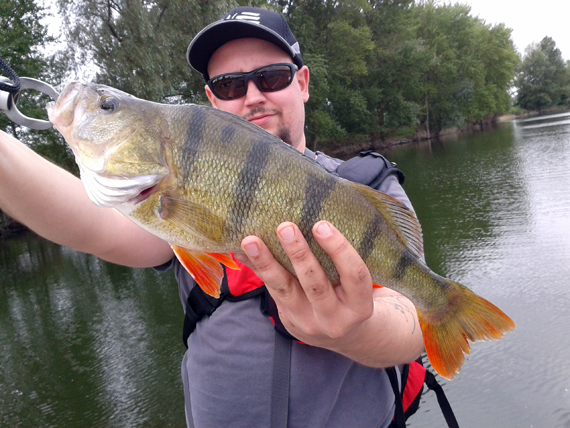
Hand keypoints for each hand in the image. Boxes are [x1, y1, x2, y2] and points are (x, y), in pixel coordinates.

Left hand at [235, 220, 375, 351]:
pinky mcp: (289, 321)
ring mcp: (309, 323)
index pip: (354, 275)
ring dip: (266, 262)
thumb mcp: (357, 283)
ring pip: (285, 290)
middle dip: (299, 254)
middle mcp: (335, 318)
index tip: (321, 225)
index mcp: (360, 305)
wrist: (344, 334)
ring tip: (251, 240)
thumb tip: (316, 219)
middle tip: (285, 227)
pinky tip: (240, 254)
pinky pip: (271, 292)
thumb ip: (343, 259)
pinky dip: (256, 270)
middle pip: (315, 284)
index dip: (339, 249)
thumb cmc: (352, 296)